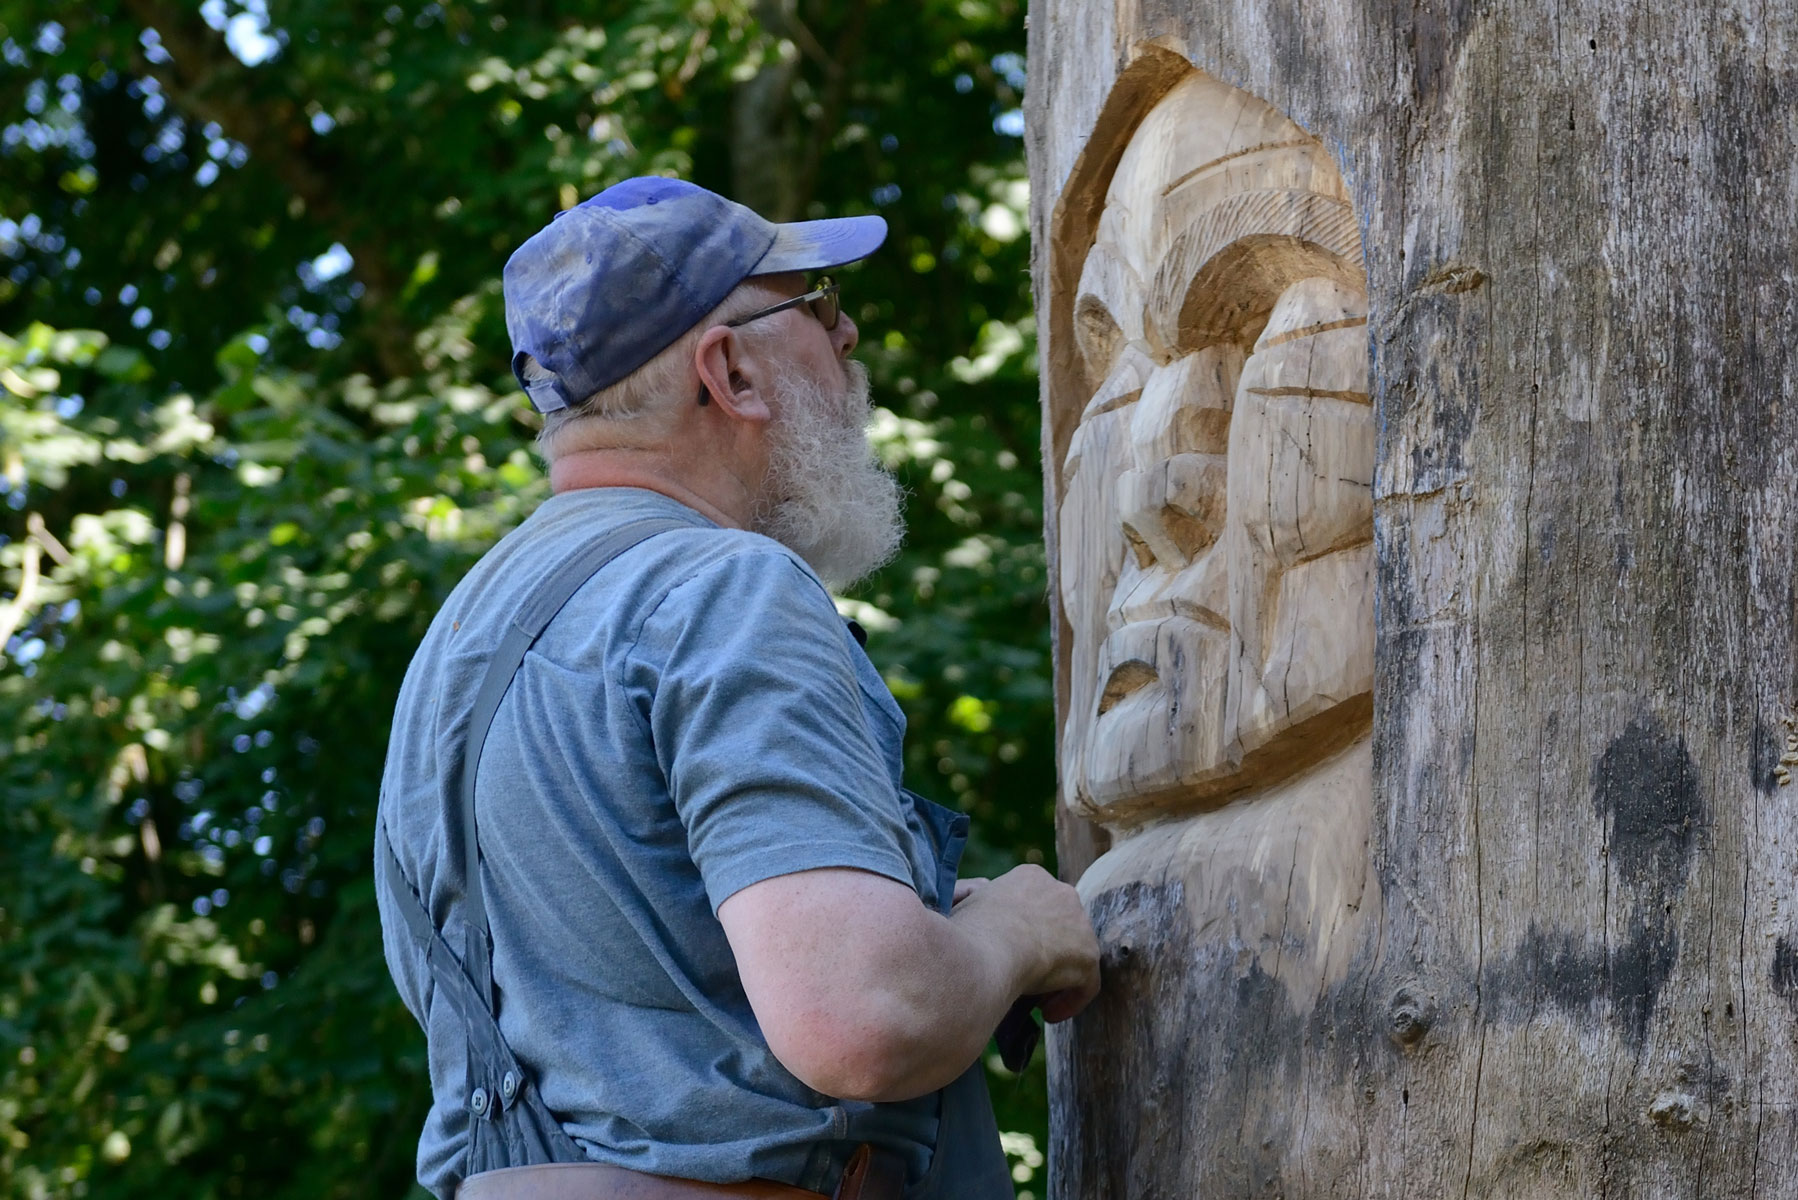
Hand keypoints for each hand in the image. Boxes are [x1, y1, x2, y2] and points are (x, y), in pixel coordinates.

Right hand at [958, 864, 1099, 1021]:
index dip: (1025, 930)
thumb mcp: (962, 905)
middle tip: (1024, 974)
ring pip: (1074, 954)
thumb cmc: (966, 929)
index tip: (1011, 952)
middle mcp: (1060, 892)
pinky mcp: (1088, 955)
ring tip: (1035, 999)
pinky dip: (1069, 1001)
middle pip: (1060, 925)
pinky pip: (1085, 984)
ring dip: (1057, 976)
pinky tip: (1047, 1014)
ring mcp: (1079, 923)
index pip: (1036, 903)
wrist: (987, 947)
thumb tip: (972, 897)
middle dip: (1046, 949)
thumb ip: (972, 900)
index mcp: (1030, 877)